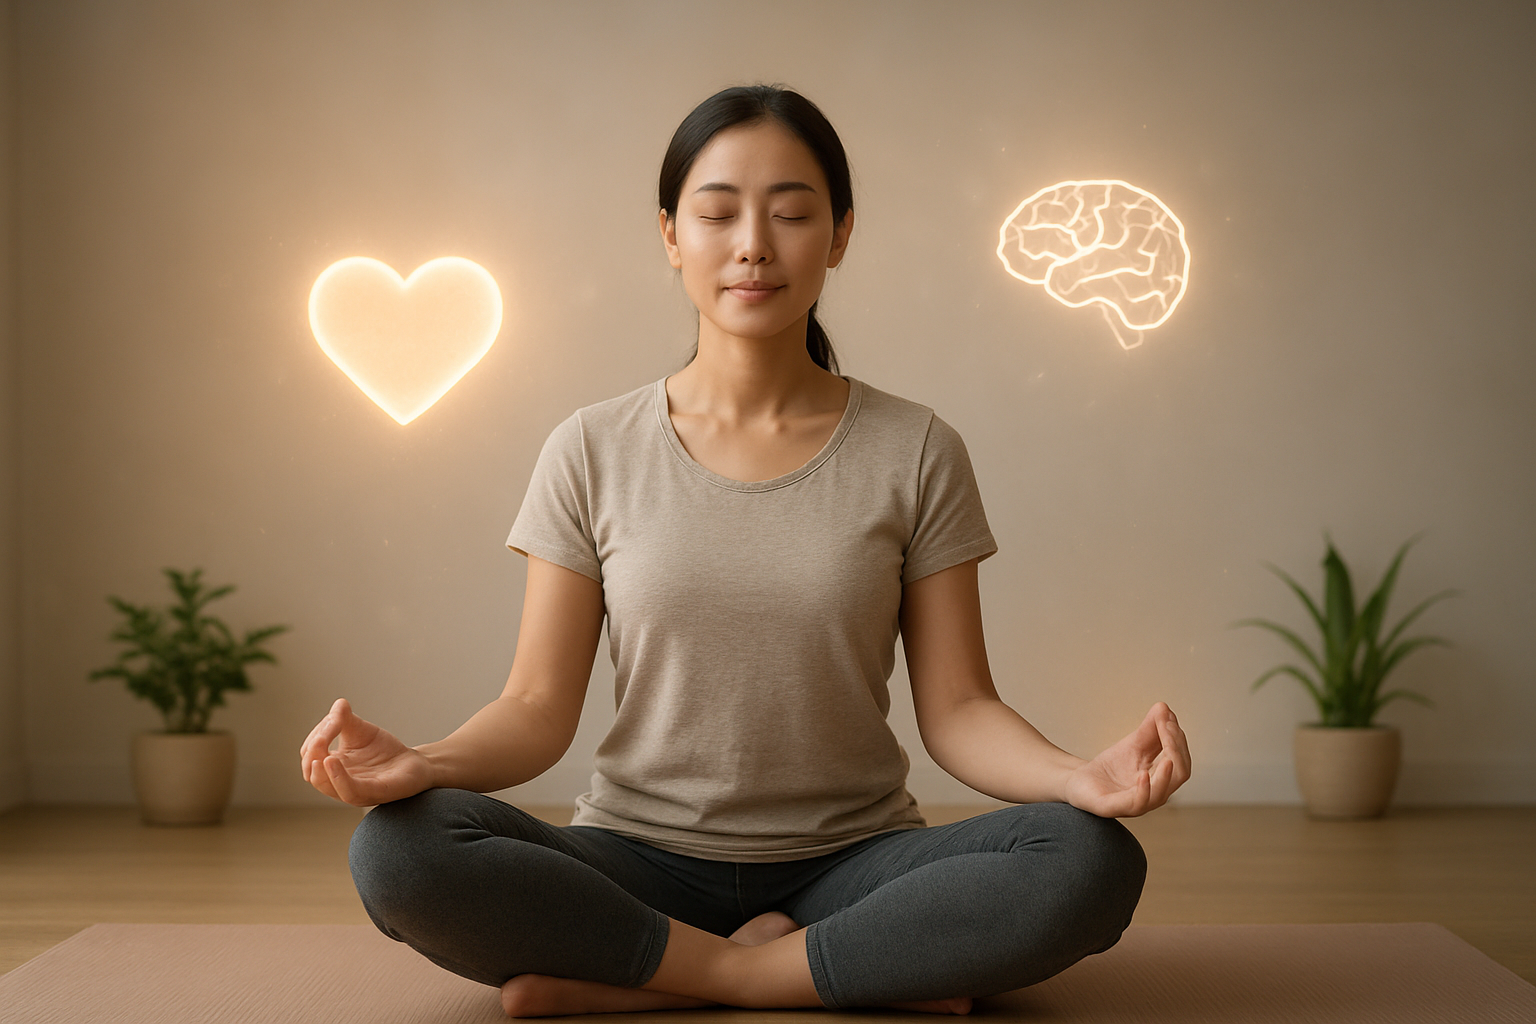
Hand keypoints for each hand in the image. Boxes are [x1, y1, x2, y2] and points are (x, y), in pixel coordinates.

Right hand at [299, 698, 433, 806]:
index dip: (314, 740)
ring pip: (329, 787)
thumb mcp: (359, 729)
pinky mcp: (376, 792)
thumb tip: (339, 705)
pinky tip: (332, 761)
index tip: (331, 721)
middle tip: (320, 740)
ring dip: (320, 772)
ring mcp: (357, 790)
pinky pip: (350, 791)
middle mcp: (340, 783)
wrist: (415, 762)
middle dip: (311, 757)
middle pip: (314, 775)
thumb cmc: (383, 749)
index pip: (311, 757)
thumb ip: (344, 717)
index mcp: (332, 769)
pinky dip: (338, 778)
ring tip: (321, 756)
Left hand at [1062, 702, 1190, 817]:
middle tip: (1167, 726)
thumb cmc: (1111, 767)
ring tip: (1168, 757)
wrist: (1080, 780)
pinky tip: (1143, 774)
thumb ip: (1150, 728)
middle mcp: (1155, 794)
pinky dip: (1143, 790)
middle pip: (1178, 775)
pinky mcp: (1114, 808)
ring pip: (1161, 794)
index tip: (1167, 716)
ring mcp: (1136, 804)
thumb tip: (1164, 707)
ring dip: (1166, 775)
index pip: (1180, 760)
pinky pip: (1136, 803)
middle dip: (1176, 749)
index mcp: (1162, 779)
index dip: (1177, 739)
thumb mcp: (1133, 743)